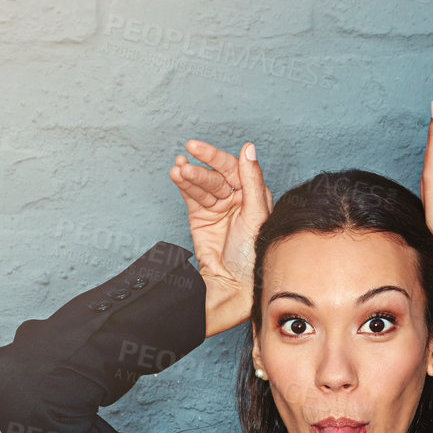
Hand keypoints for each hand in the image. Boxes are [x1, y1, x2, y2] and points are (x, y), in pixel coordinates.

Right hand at [169, 139, 273, 337]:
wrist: (232, 284)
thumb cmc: (251, 254)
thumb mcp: (256, 215)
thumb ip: (252, 180)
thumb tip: (248, 148)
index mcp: (253, 194)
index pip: (233, 168)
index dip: (215, 157)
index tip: (198, 148)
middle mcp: (235, 198)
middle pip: (214, 176)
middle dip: (198, 170)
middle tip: (183, 163)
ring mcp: (216, 207)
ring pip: (200, 185)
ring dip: (187, 176)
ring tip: (176, 170)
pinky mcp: (200, 217)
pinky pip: (190, 196)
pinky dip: (182, 185)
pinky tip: (175, 173)